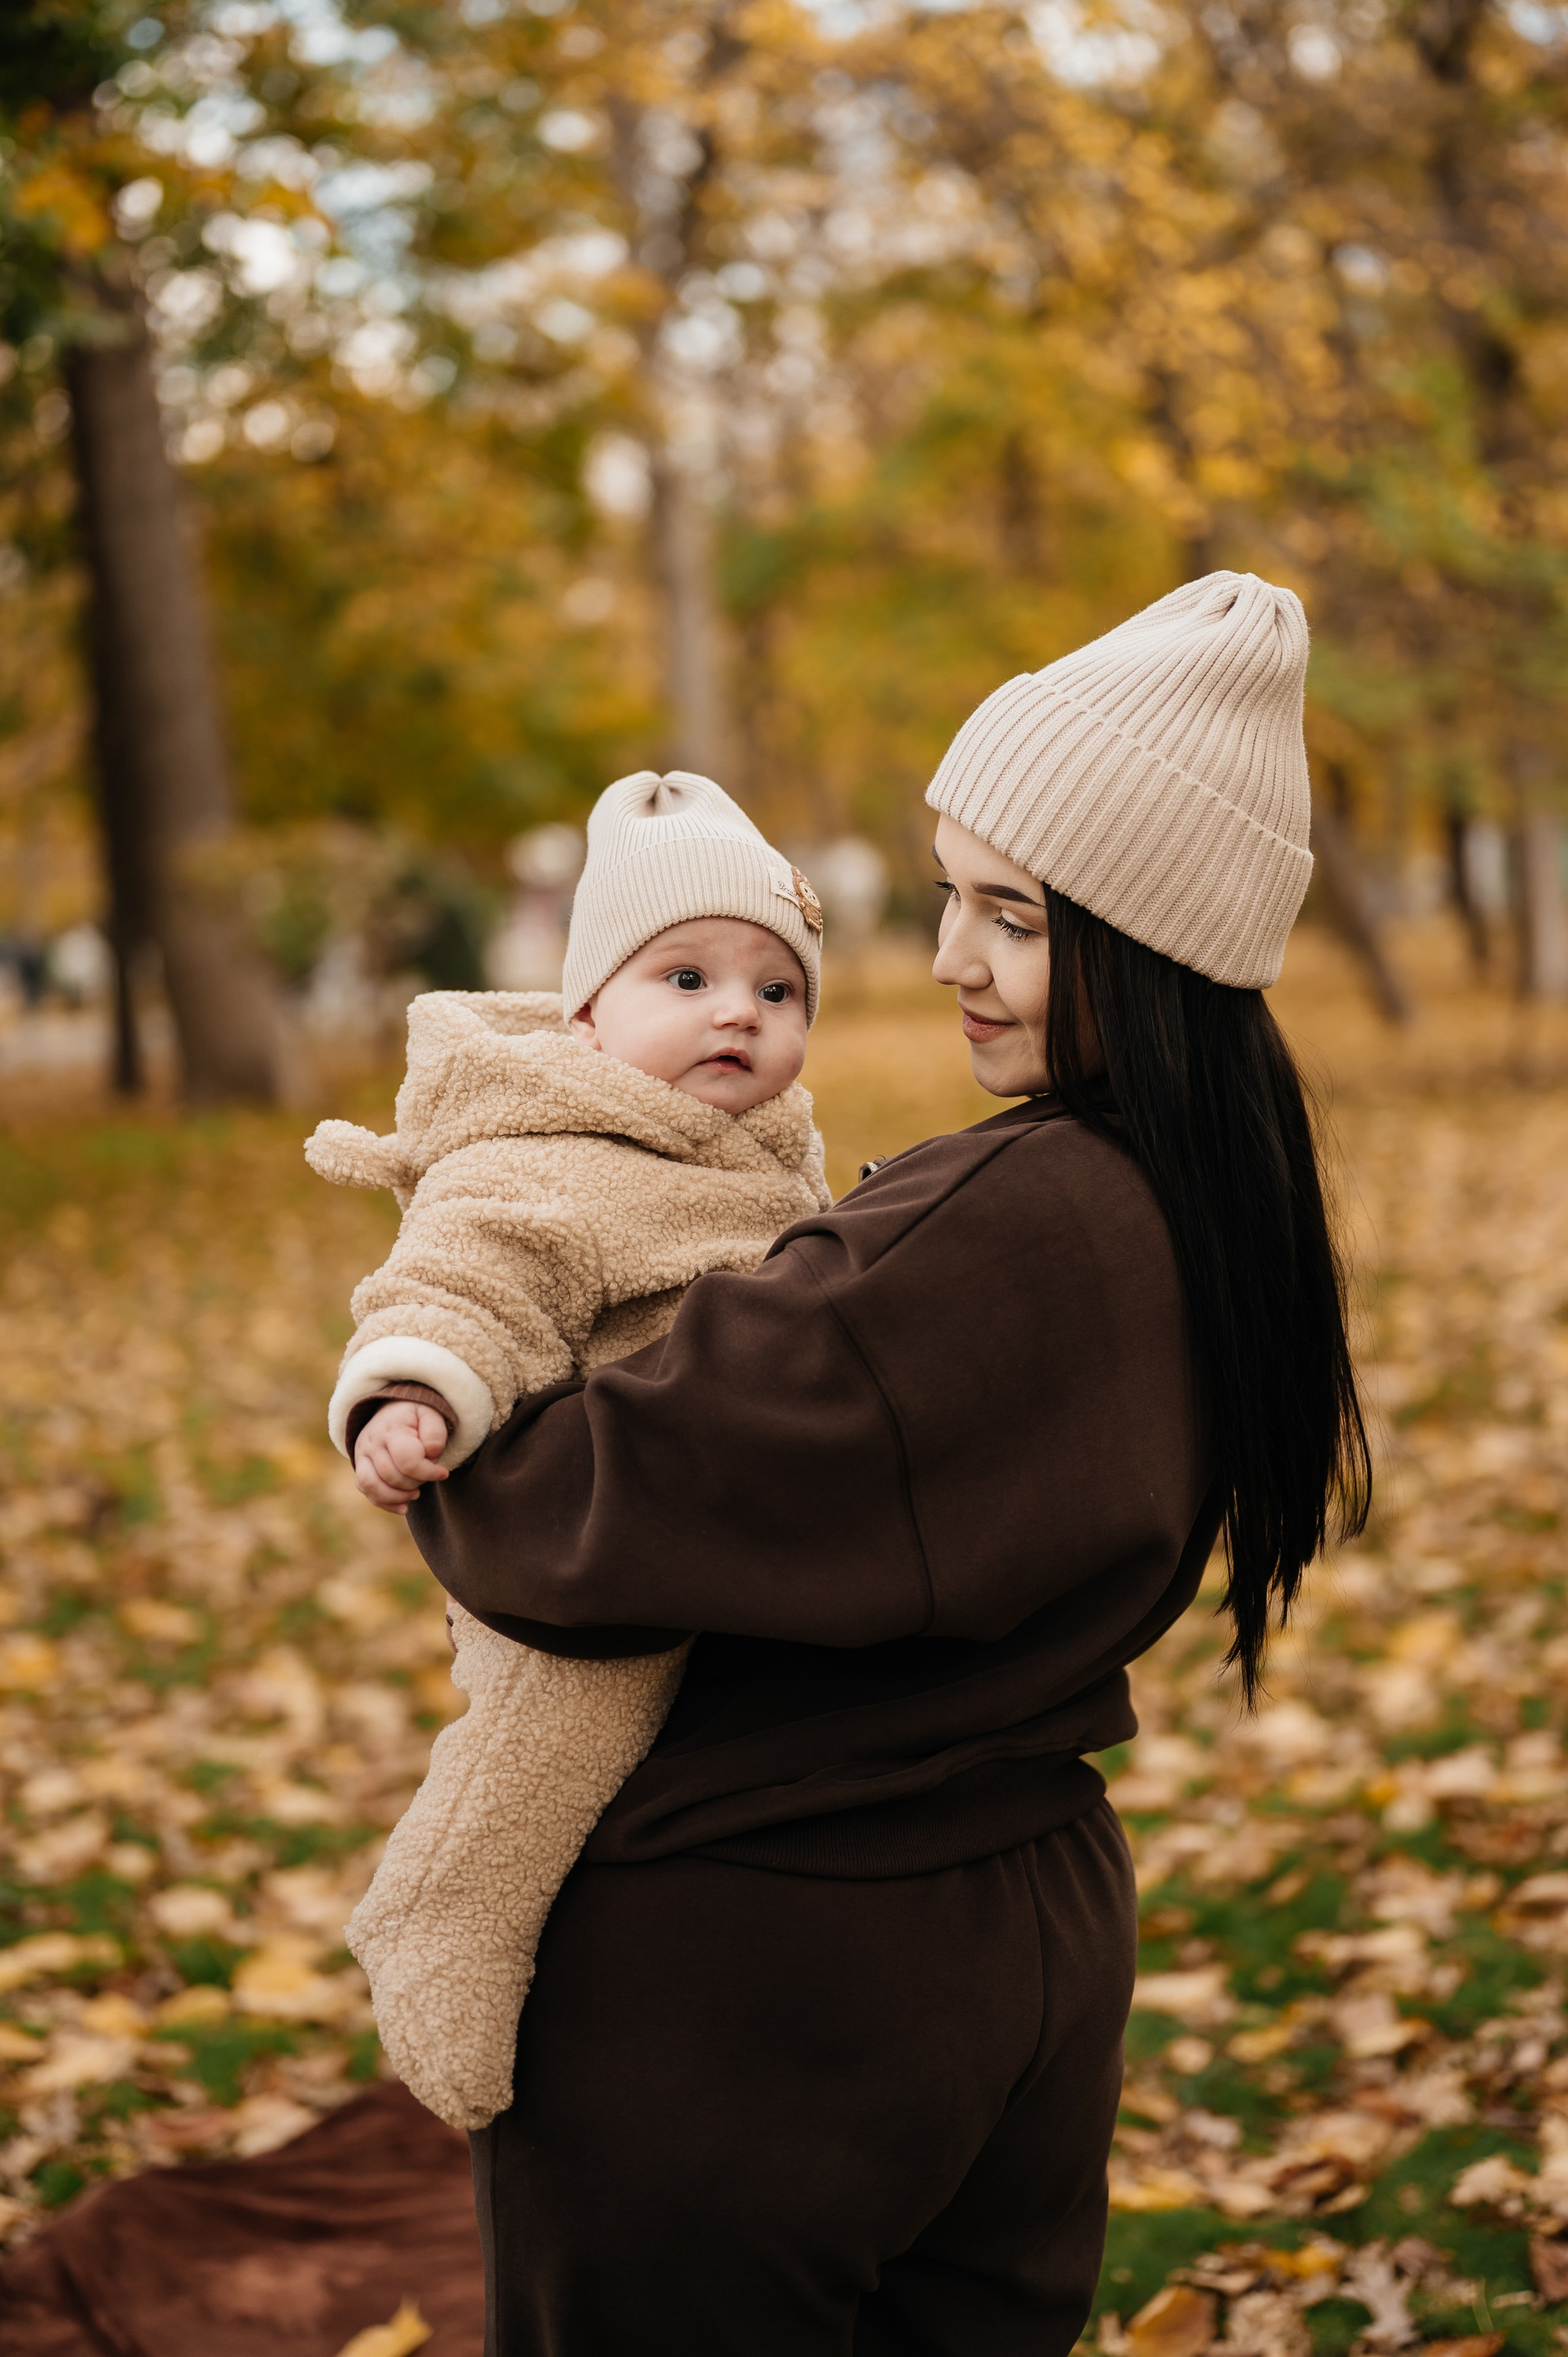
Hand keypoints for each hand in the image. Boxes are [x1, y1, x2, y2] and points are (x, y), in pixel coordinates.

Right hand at [354, 1400, 449, 1514]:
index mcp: (392, 1429)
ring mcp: (362, 1456)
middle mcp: (372, 1443)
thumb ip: (435, 1433)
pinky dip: (385, 1503)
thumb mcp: (431, 1415)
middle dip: (416, 1482)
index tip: (443, 1473)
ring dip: (398, 1497)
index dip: (428, 1472)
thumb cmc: (416, 1416)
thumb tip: (431, 1454)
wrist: (392, 1409)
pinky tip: (403, 1507)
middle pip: (392, 1476)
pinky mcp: (360, 1467)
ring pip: (373, 1486)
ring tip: (416, 1493)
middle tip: (428, 1476)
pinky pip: (366, 1491)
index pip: (407, 1461)